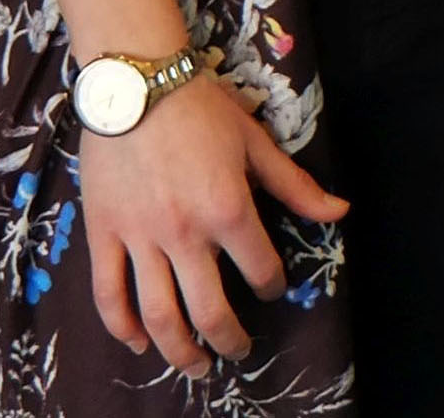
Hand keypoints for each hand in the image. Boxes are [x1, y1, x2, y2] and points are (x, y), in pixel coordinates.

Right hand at [81, 76, 347, 377]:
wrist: (136, 79)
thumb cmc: (201, 107)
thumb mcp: (255, 143)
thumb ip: (296, 186)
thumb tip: (340, 212)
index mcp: (229, 209)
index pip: (261, 270)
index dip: (273, 285)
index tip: (272, 286)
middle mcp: (185, 233)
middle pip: (210, 312)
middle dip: (230, 340)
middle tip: (237, 351)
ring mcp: (140, 237)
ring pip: (158, 315)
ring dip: (179, 351)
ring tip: (195, 364)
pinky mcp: (103, 233)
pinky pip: (108, 293)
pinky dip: (121, 327)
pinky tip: (138, 343)